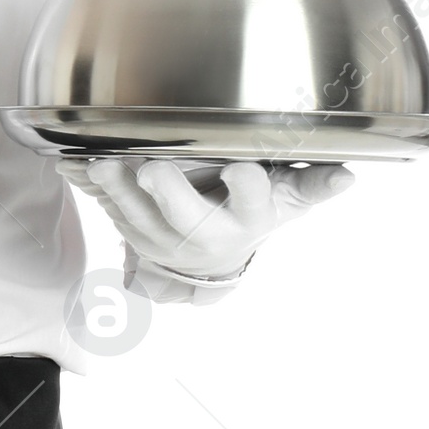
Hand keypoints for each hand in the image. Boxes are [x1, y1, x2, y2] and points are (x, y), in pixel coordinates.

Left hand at [64, 154, 351, 284]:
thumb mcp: (287, 203)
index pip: (254, 204)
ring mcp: (168, 241)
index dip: (248, 189)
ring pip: (141, 219)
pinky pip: (113, 215)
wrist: (214, 263)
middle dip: (170, 195)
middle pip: (189, 218)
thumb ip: (313, 185)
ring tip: (106, 165)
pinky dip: (97, 193)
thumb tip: (348, 176)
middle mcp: (207, 236)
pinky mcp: (137, 238)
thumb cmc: (253, 215)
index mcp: (248, 222)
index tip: (241, 169)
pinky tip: (80, 168)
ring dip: (121, 193)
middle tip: (154, 169)